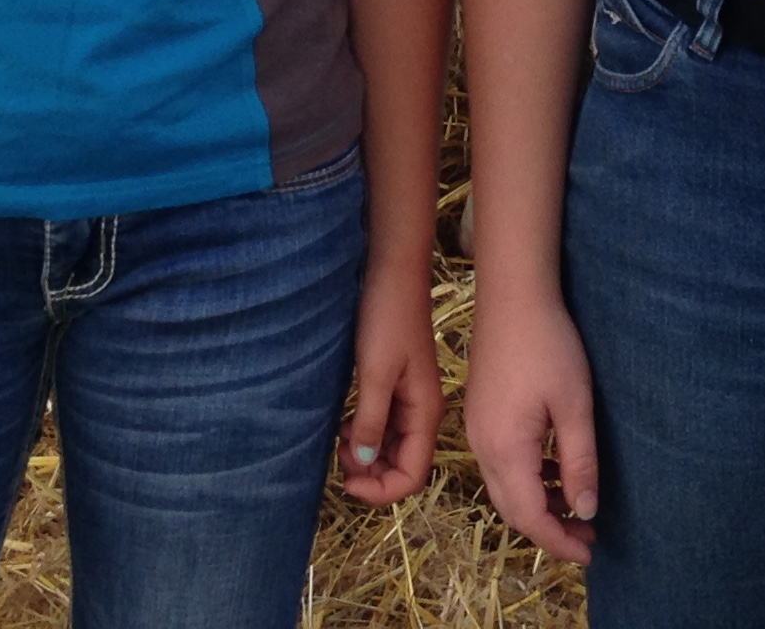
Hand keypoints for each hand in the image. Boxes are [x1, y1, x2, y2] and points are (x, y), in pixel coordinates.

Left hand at [339, 256, 443, 504]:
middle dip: (371, 474)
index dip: (381, 490)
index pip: (412, 476)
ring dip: (366, 455)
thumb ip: (372, 420)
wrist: (392, 274)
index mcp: (426, 414)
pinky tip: (346, 424)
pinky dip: (365, 434)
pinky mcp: (396, 387)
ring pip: (391, 449)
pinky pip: (384, 427)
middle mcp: (422, 413)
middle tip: (338, 456)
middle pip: (402, 466)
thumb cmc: (386, 319)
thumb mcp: (376, 373)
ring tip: (340, 439)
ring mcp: (410, 401)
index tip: (346, 482)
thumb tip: (364, 463)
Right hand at [464, 288, 598, 561]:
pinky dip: (527, 479)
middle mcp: (482, 447)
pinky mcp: (480, 414)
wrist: (511, 296)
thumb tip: (585, 510)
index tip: (589, 554)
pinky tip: (554, 469)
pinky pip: (500, 464)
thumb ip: (579, 462)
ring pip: (505, 488)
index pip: (530, 517)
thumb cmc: (549, 347)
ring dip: (538, 504)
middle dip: (549, 529)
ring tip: (577, 506)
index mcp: (505, 449)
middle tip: (588, 535)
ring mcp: (476, 430)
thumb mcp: (574, 406)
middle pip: (512, 509)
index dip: (559, 542)